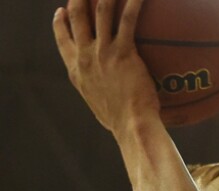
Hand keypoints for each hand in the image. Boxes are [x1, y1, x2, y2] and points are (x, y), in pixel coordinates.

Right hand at [53, 0, 159, 133]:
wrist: (131, 126)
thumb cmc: (121, 123)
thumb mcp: (100, 107)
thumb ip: (99, 94)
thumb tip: (109, 99)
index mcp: (76, 71)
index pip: (63, 41)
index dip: (61, 23)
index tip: (62, 12)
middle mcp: (85, 57)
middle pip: (78, 18)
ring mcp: (102, 53)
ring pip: (100, 12)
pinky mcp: (123, 52)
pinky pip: (127, 20)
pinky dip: (132, 4)